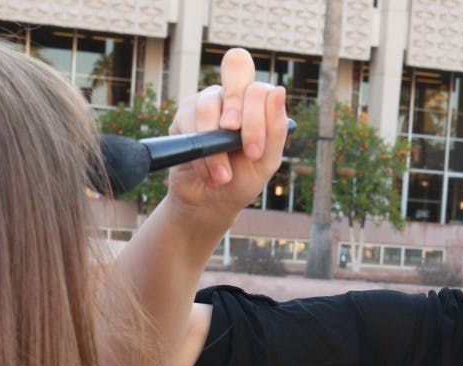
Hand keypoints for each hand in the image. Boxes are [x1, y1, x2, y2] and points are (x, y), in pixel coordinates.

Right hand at [165, 48, 287, 223]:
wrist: (212, 202)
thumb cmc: (243, 179)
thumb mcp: (266, 162)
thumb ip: (276, 130)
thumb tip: (279, 91)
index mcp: (259, 104)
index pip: (261, 88)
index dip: (257, 117)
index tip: (253, 152)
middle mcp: (233, 96)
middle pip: (236, 66)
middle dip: (236, 105)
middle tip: (232, 134)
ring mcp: (207, 102)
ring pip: (208, 104)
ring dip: (215, 147)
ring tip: (222, 176)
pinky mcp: (183, 117)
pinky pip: (188, 123)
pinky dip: (200, 155)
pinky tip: (208, 173)